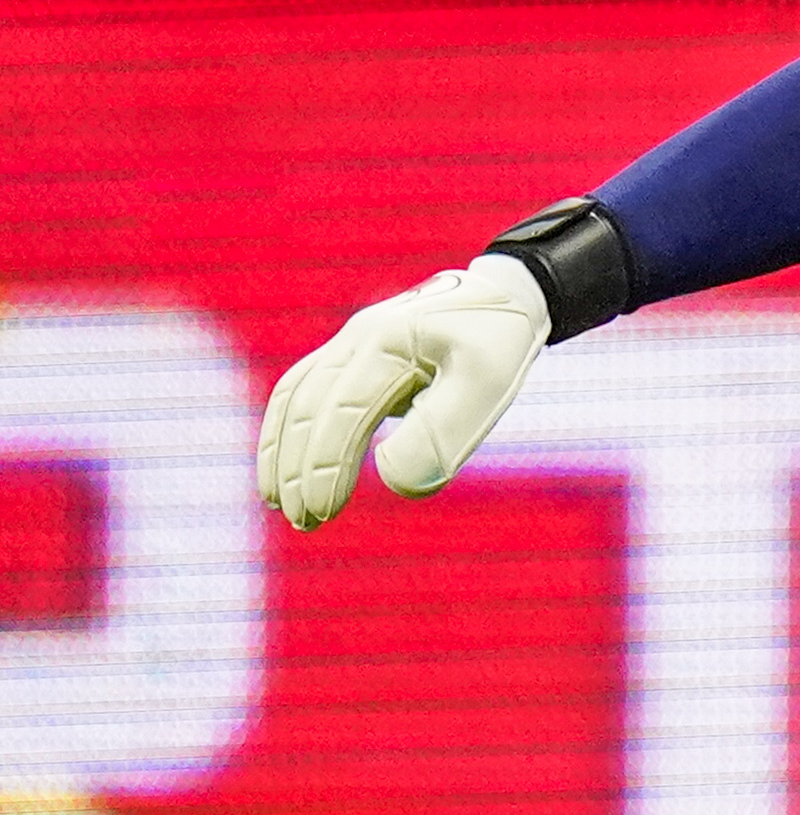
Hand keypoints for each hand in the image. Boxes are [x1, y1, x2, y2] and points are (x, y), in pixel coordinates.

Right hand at [255, 255, 551, 532]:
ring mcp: (350, 342)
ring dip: (281, 451)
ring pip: (294, 397)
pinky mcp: (352, 352)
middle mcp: (357, 338)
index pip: (341, 413)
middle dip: (298, 468)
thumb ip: (443, 433)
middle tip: (303, 522)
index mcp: (388, 343)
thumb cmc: (499, 341)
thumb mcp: (488, 384)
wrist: (504, 292)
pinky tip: (287, 465)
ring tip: (279, 504)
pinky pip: (302, 390)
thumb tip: (392, 483)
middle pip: (308, 408)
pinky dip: (288, 427)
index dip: (326, 465)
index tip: (324, 512)